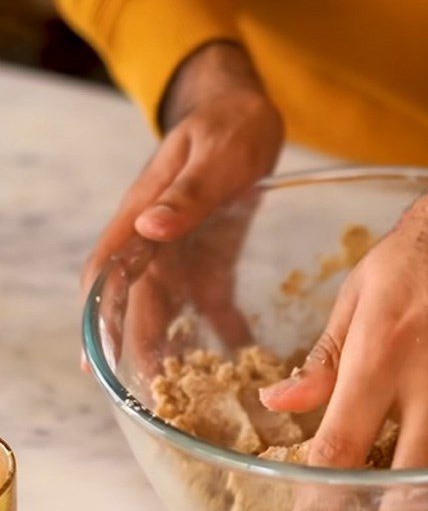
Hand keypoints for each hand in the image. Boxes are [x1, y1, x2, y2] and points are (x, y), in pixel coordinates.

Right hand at [82, 42, 282, 372]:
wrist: (249, 116)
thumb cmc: (228, 128)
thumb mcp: (214, 156)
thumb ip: (187, 194)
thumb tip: (149, 228)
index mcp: (144, 216)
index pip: (108, 272)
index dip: (97, 316)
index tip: (96, 359)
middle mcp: (157, 242)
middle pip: (138, 302)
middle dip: (138, 347)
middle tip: (150, 394)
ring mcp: (184, 253)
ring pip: (170, 310)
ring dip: (173, 348)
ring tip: (185, 392)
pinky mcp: (213, 259)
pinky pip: (214, 303)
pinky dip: (224, 331)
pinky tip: (239, 358)